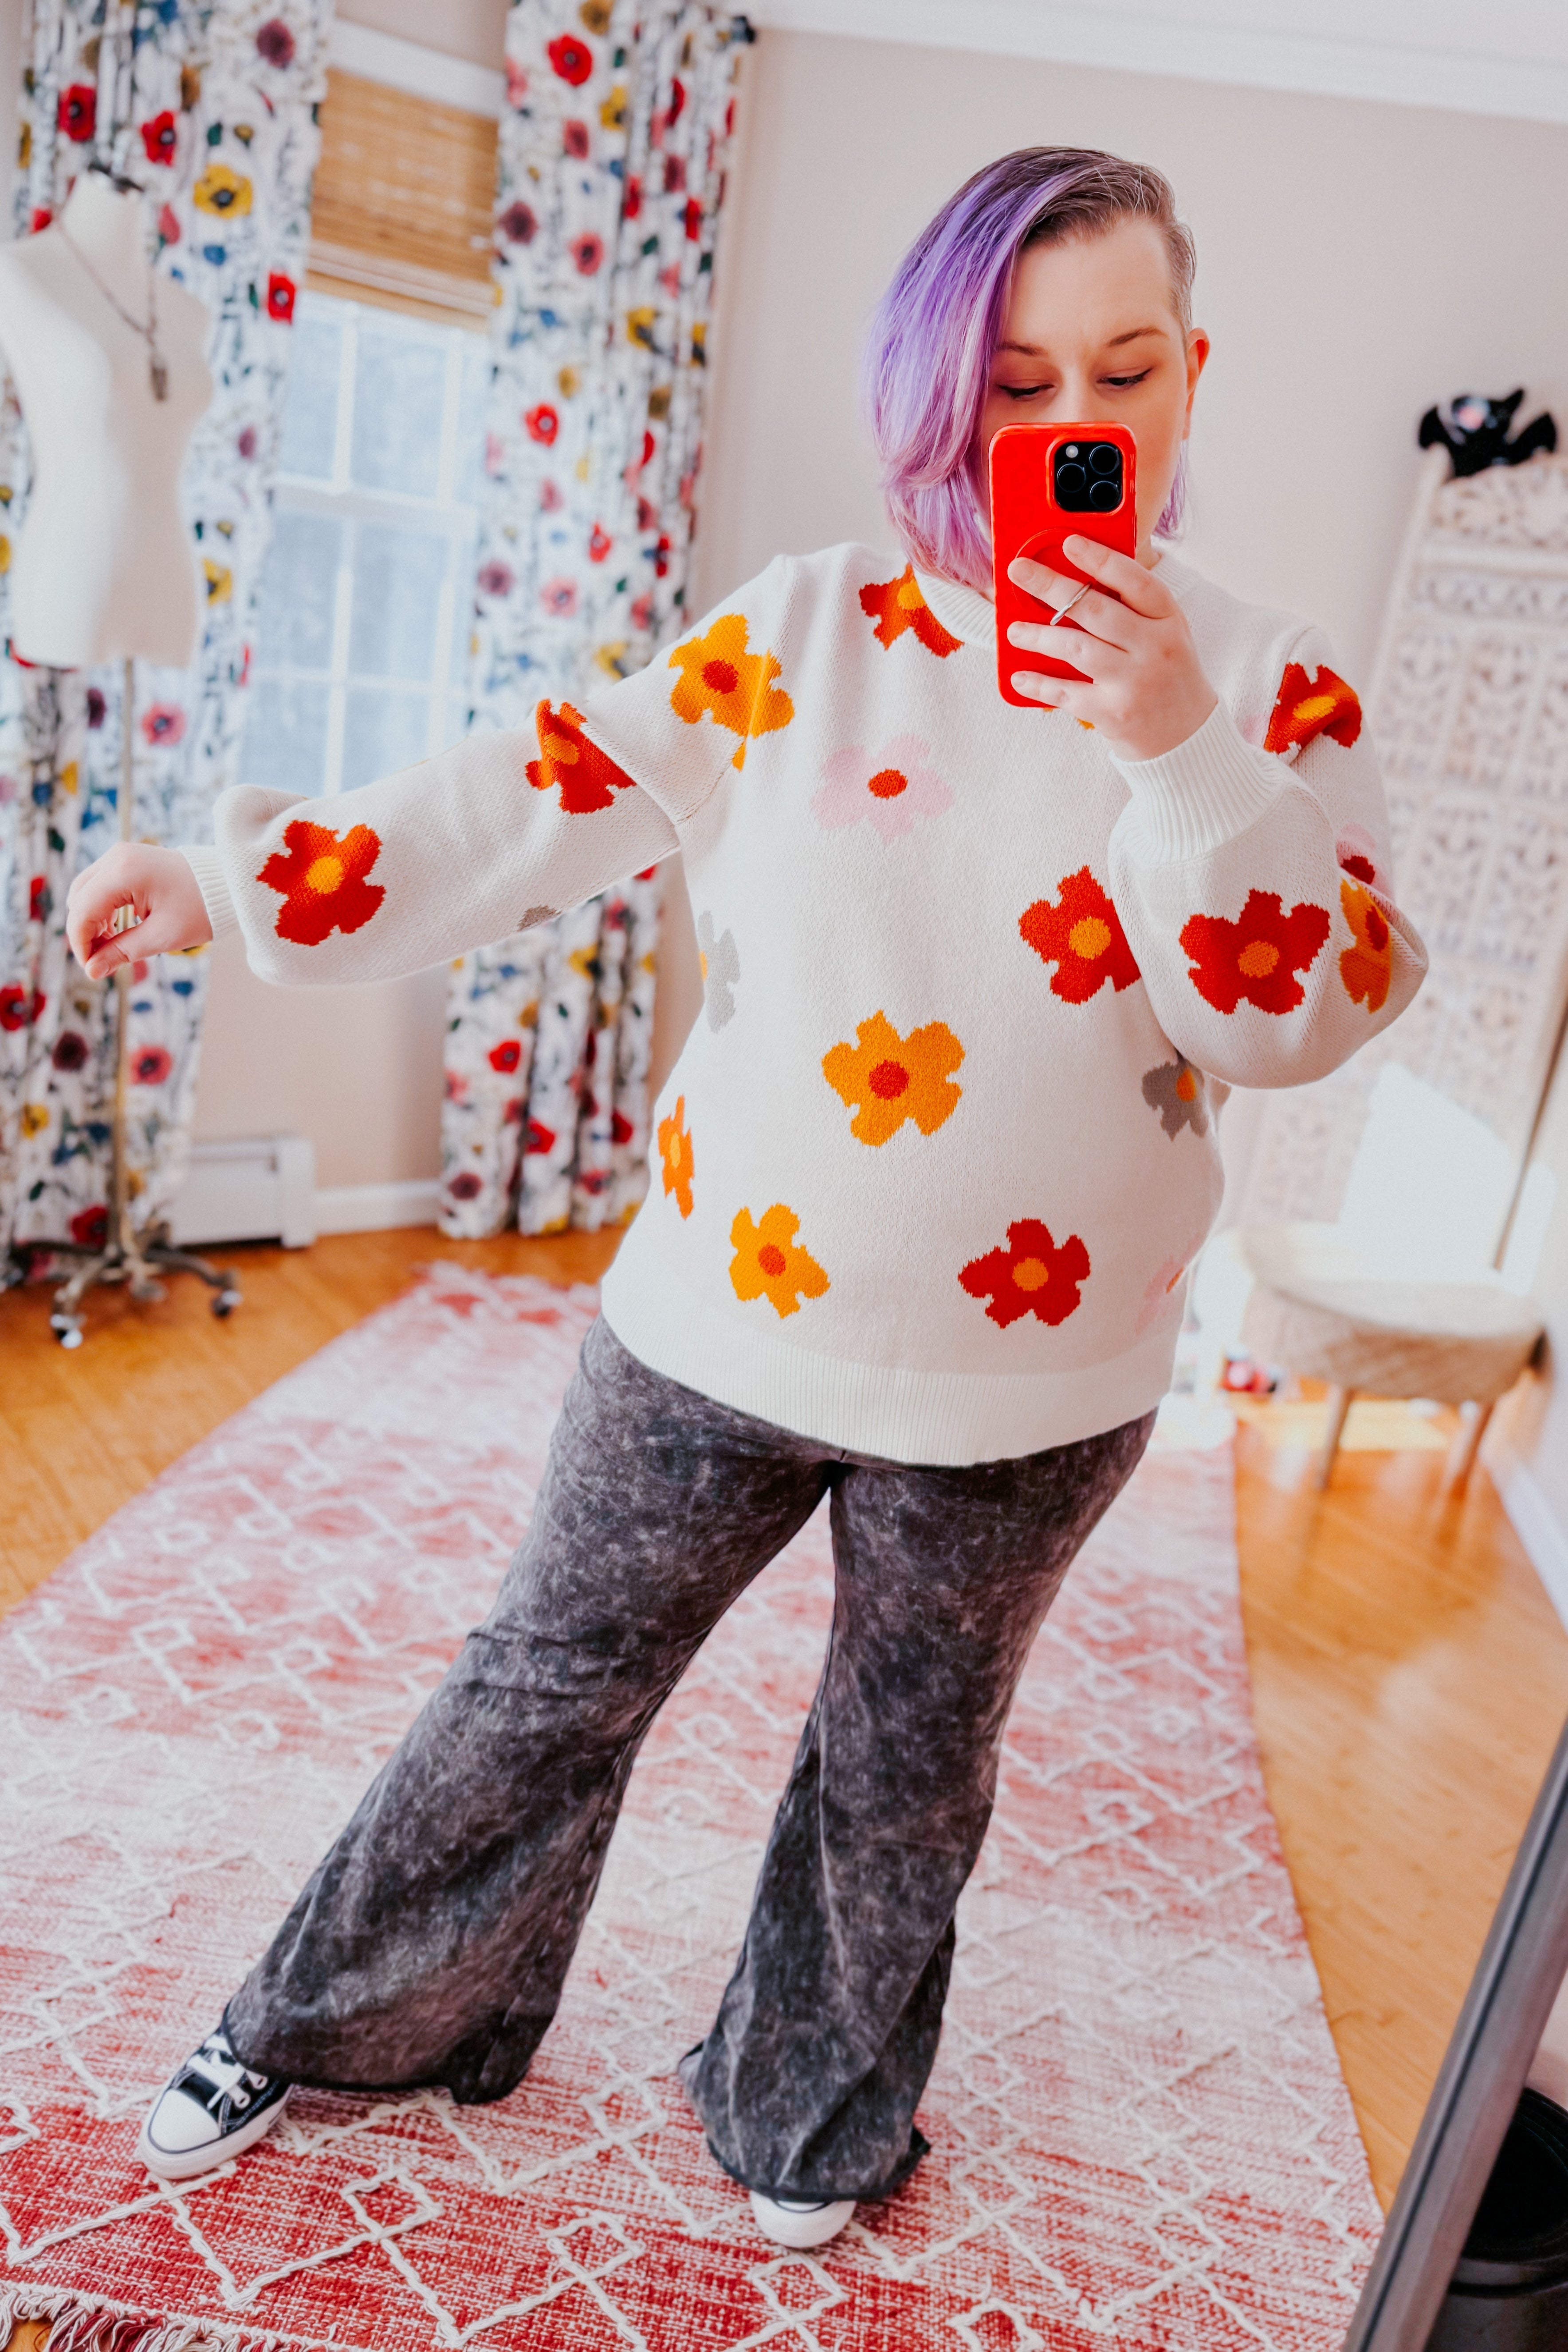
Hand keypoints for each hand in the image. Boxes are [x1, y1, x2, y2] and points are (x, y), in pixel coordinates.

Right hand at [66, 842, 212, 979]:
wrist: (227, 882)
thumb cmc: (201, 908)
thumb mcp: (162, 936)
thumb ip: (122, 952)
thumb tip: (91, 970)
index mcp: (124, 872)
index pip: (83, 910)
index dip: (81, 943)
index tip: (91, 968)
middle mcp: (116, 857)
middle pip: (79, 899)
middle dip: (85, 932)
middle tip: (101, 960)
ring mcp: (120, 855)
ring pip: (85, 891)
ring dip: (91, 920)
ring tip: (111, 946)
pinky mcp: (126, 859)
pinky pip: (100, 885)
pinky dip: (101, 908)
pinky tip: (116, 929)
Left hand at [1006, 536, 1217, 760]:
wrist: (1189, 738)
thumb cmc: (1168, 676)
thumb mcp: (1166, 633)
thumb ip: (1133, 607)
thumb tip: (1079, 576)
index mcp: (1169, 620)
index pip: (1135, 580)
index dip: (1100, 559)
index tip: (1069, 541)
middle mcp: (1154, 648)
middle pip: (1095, 610)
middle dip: (1051, 586)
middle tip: (1019, 571)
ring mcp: (1134, 683)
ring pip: (1076, 648)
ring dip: (1039, 635)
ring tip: (1014, 629)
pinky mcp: (1114, 714)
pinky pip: (1066, 693)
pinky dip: (1039, 684)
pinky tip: (1019, 676)